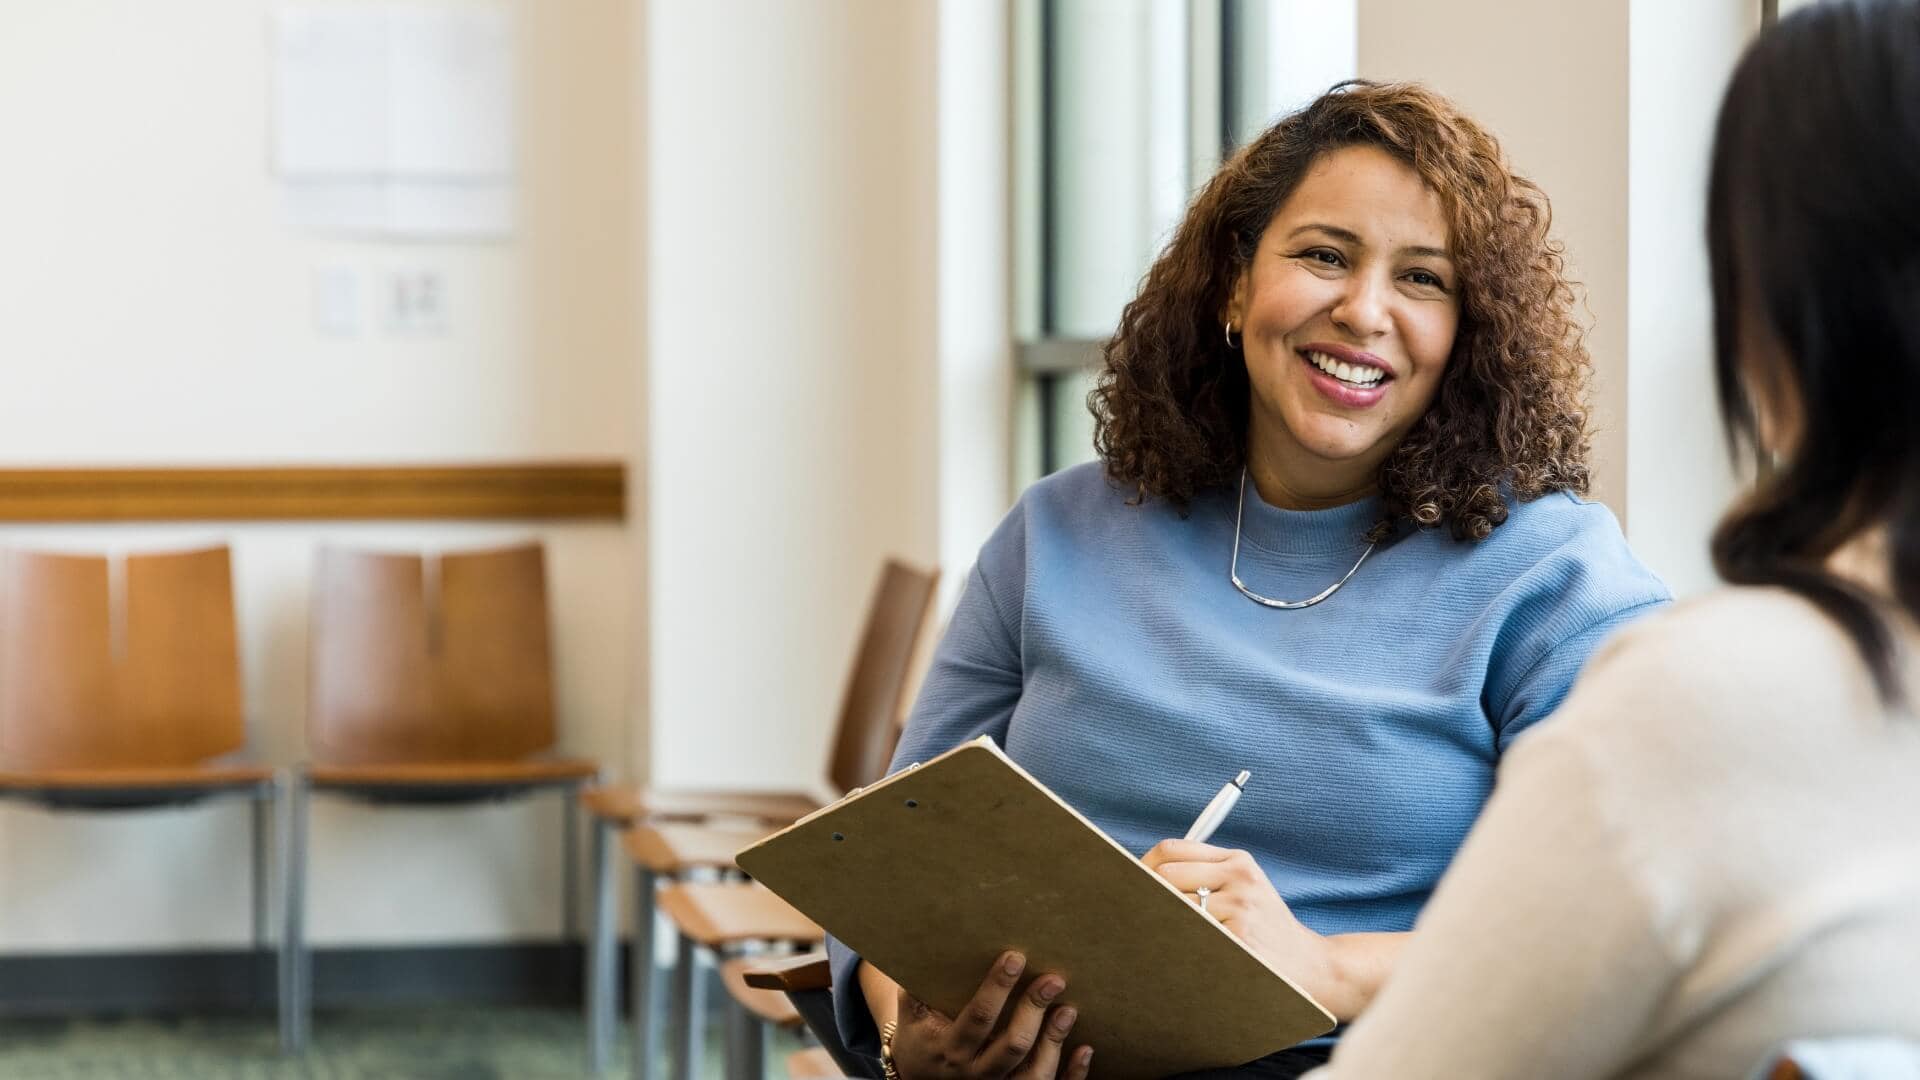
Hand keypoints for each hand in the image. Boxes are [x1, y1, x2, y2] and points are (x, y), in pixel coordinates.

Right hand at [887, 950, 1093, 1078]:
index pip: (978, 1017)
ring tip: (1068, 1010)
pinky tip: (1085, 1049)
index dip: (997, 988)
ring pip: (1032, 1074)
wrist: (917, 1079)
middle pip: (1011, 1045)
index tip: (1014, 957)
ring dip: (1054, 1041)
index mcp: (950, 1046)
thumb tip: (928, 935)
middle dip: (1033, 1010)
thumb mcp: (911, 1011)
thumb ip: (919, 984)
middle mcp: (975, 1072)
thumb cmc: (918, 1035)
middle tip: (1053, 979)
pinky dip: (1071, 1074)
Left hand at [1143, 839, 1335, 999]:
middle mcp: (1240, 877)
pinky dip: (1178, 946)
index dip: (1142, 866)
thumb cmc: (1265, 931)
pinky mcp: (1241, 937)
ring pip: (1173, 908)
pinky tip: (1180, 955)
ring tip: (1156, 939)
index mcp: (1237, 860)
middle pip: (1165, 876)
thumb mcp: (1245, 890)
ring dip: (1160, 926)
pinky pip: (1190, 937)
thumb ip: (1204, 875)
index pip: (1173, 850)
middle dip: (1145, 897)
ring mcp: (1241, 907)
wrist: (1314, 967)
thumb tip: (1139, 876)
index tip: (1129, 884)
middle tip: (1136, 917)